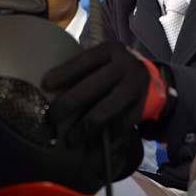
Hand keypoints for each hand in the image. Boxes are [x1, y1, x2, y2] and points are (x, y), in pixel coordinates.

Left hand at [42, 42, 168, 146]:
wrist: (150, 78)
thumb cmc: (113, 69)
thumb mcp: (102, 60)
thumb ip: (82, 69)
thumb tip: (49, 88)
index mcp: (110, 51)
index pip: (85, 61)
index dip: (64, 73)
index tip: (45, 85)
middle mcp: (124, 67)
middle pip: (93, 86)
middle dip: (69, 103)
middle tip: (52, 118)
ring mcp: (134, 88)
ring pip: (106, 110)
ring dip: (85, 127)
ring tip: (70, 140)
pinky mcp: (140, 109)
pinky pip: (119, 126)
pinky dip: (104, 138)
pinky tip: (90, 146)